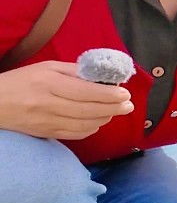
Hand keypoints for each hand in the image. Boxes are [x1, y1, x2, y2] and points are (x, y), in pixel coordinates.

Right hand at [0, 61, 133, 139]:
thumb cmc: (21, 81)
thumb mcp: (46, 68)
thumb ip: (74, 71)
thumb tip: (101, 76)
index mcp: (48, 84)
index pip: (85, 92)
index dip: (108, 95)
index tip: (125, 93)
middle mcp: (48, 104)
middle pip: (88, 110)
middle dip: (113, 108)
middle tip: (128, 105)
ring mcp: (46, 122)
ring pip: (84, 124)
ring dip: (105, 118)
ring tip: (116, 111)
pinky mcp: (46, 133)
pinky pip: (75, 134)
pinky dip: (91, 129)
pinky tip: (98, 121)